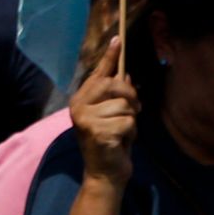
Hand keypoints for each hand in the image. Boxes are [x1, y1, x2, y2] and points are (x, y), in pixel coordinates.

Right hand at [67, 56, 136, 185]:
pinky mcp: (97, 132)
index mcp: (80, 100)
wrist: (104, 175)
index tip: (118, 39)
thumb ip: (116, 96)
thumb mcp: (114, 115)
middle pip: (113, 85)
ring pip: (124, 106)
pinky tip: (121, 142)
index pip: (98, 74)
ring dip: (131, 120)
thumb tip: (125, 74)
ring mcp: (86, 119)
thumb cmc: (111, 143)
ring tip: (122, 132)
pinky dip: (131, 133)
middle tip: (134, 109)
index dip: (109, 57)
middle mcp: (78, 107)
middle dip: (130, 96)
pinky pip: (127, 122)